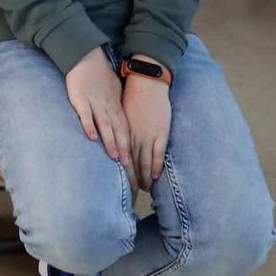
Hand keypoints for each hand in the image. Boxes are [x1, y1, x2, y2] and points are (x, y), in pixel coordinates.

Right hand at [64, 49, 130, 170]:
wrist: (87, 57)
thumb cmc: (100, 75)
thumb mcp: (114, 91)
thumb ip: (117, 106)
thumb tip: (122, 121)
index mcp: (116, 106)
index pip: (125, 129)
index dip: (130, 145)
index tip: (135, 161)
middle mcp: (108, 107)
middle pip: (118, 131)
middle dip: (123, 149)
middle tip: (128, 166)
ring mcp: (94, 104)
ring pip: (105, 125)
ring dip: (110, 141)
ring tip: (114, 156)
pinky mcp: (81, 100)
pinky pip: (86, 115)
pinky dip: (89, 126)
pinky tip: (92, 138)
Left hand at [122, 66, 170, 191]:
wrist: (146, 82)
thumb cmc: (132, 95)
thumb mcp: (121, 113)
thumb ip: (120, 127)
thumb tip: (115, 138)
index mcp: (122, 132)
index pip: (121, 157)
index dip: (121, 172)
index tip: (120, 184)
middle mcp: (132, 136)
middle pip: (131, 164)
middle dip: (131, 180)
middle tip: (130, 194)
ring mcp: (146, 136)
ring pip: (143, 162)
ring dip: (143, 178)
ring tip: (143, 189)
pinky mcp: (159, 133)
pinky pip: (157, 154)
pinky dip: (156, 167)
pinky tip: (155, 177)